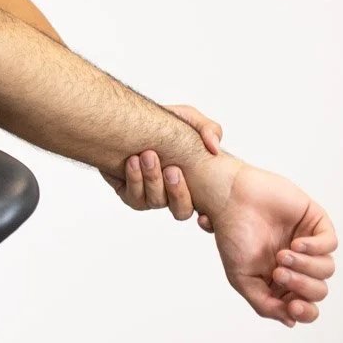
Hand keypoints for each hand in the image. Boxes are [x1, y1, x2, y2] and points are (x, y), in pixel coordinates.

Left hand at [98, 104, 223, 223]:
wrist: (129, 121)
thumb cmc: (164, 123)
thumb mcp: (189, 119)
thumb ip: (208, 129)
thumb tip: (214, 148)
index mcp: (194, 184)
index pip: (207, 215)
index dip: (208, 223)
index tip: (205, 216)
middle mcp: (173, 194)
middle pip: (181, 210)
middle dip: (177, 192)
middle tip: (171, 169)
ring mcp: (151, 195)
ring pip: (155, 202)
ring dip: (152, 181)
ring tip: (147, 156)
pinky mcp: (129, 192)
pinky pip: (132, 197)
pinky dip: (134, 180)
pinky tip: (132, 162)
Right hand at [206, 159, 337, 325]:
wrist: (230, 198)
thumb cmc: (232, 234)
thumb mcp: (241, 277)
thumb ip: (264, 303)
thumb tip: (291, 321)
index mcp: (279, 281)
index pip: (304, 306)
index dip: (304, 311)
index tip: (293, 306)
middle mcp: (297, 265)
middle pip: (318, 290)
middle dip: (301, 285)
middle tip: (279, 271)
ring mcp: (308, 244)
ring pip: (327, 270)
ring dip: (306, 266)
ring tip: (284, 254)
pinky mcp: (315, 224)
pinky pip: (330, 245)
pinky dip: (315, 248)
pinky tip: (296, 243)